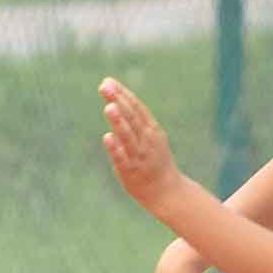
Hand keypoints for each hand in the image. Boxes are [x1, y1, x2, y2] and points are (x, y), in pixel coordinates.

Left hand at [93, 76, 178, 213]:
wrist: (167, 191)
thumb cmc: (154, 161)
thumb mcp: (150, 137)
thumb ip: (133, 121)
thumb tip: (114, 100)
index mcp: (151, 129)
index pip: (136, 107)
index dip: (122, 94)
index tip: (108, 81)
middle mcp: (146, 140)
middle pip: (131, 117)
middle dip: (118, 100)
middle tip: (104, 86)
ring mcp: (139, 155)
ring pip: (128, 136)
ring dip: (119, 121)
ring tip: (109, 107)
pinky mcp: (130, 171)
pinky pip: (122, 158)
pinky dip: (115, 148)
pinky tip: (107, 137)